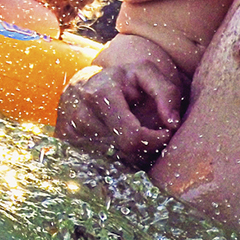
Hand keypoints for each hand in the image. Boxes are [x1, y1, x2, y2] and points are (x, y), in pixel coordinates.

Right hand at [56, 36, 187, 168]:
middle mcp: (80, 115)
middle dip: (145, 148)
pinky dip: (117, 160)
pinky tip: (119, 143)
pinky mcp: (67, 146)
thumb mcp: (145, 73)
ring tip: (133, 134)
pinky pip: (101, 166)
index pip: (133, 137)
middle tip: (152, 134)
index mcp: (98, 94)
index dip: (155, 140)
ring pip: (115, 163)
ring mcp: (70, 133)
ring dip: (133, 156)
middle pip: (125, 153)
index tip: (165, 132)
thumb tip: (172, 124)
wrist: (83, 84)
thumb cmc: (121, 80)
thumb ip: (166, 93)